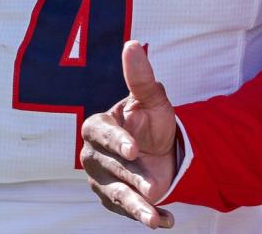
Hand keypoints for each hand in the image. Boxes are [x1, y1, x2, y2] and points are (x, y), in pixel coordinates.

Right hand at [81, 41, 178, 228]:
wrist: (161, 149)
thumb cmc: (151, 121)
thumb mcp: (152, 99)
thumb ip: (141, 77)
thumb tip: (133, 44)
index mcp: (98, 127)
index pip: (101, 134)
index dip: (116, 142)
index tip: (133, 149)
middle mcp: (94, 156)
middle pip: (109, 168)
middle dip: (131, 176)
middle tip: (151, 185)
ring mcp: (102, 180)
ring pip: (117, 195)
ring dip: (137, 207)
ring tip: (154, 217)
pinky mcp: (114, 200)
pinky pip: (129, 210)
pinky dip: (150, 215)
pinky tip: (167, 220)